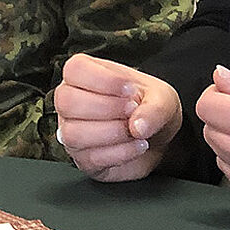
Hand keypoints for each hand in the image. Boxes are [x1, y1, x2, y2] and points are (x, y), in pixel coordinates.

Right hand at [53, 53, 181, 181]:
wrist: (157, 137)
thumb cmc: (149, 107)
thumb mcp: (162, 98)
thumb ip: (155, 108)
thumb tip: (138, 125)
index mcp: (84, 76)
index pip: (75, 69)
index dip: (103, 80)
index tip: (129, 90)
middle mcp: (71, 103)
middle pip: (67, 102)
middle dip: (106, 107)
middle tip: (132, 109)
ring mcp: (72, 132)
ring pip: (73, 134)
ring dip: (111, 132)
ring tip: (136, 131)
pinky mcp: (83, 159)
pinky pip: (90, 158)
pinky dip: (120, 153)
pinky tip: (137, 145)